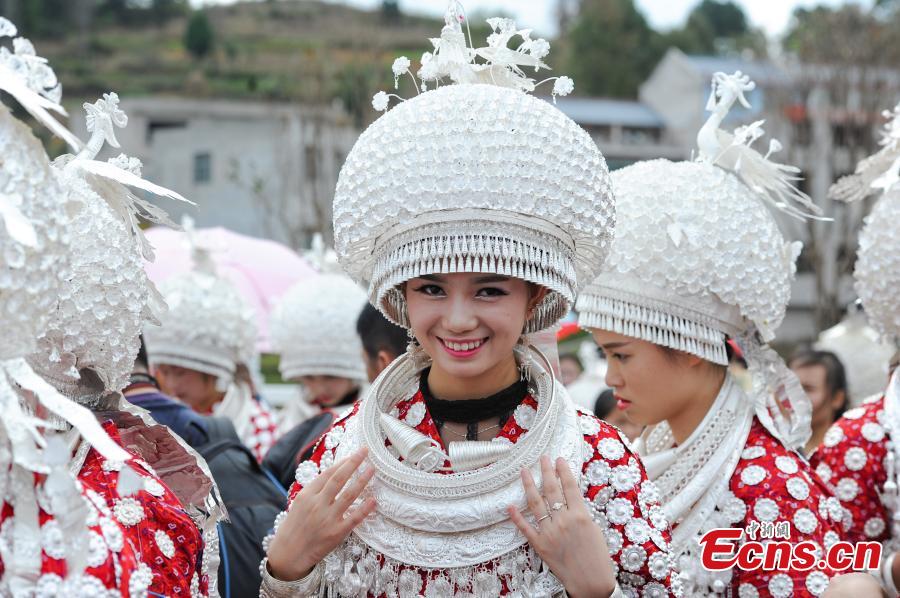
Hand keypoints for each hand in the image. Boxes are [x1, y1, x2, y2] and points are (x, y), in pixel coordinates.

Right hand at [266, 447, 375, 580]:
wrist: (287, 555)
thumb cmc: (292, 528)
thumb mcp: (298, 504)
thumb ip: (314, 491)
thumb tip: (332, 476)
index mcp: (306, 495)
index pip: (328, 474)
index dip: (343, 462)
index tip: (354, 454)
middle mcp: (317, 504)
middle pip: (339, 479)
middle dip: (353, 463)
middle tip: (365, 451)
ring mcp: (328, 519)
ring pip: (349, 495)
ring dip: (362, 480)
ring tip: (372, 469)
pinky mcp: (336, 533)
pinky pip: (354, 518)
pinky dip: (365, 508)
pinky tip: (374, 499)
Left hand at [508, 456, 616, 597]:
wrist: (591, 582)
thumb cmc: (598, 557)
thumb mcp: (594, 529)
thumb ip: (580, 513)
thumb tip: (569, 499)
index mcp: (581, 515)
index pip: (570, 486)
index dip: (563, 470)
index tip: (558, 459)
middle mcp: (564, 521)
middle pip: (552, 489)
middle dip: (546, 471)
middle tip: (542, 458)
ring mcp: (550, 532)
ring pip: (536, 503)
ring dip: (528, 485)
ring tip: (524, 471)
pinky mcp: (540, 545)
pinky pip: (525, 528)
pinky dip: (516, 516)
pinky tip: (510, 505)